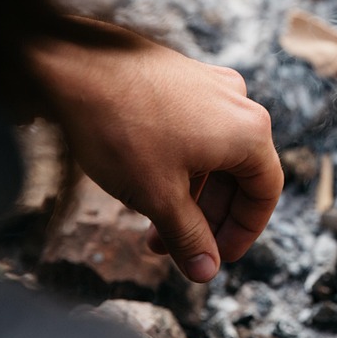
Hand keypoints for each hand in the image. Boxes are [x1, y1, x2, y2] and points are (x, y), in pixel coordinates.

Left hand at [28, 18, 282, 282]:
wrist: (71, 65)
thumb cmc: (120, 129)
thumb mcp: (158, 197)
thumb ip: (189, 238)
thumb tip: (206, 272)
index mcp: (248, 131)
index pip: (265, 193)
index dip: (243, 233)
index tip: (216, 258)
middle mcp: (238, 103)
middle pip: (239, 175)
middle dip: (208, 219)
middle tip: (179, 251)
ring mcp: (209, 86)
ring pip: (213, 155)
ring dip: (190, 196)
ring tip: (152, 228)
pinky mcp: (181, 78)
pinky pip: (195, 132)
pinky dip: (179, 166)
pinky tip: (146, 186)